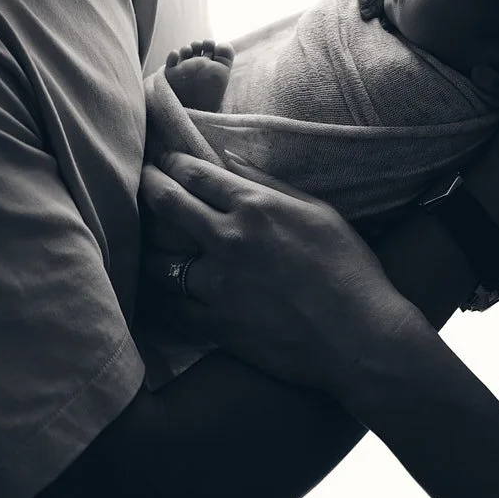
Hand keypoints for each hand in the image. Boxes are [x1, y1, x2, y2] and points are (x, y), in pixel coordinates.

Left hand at [140, 153, 418, 394]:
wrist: (357, 337)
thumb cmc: (348, 268)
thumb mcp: (317, 211)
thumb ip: (269, 184)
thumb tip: (232, 160)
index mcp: (255, 207)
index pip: (198, 174)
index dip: (174, 163)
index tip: (165, 160)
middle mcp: (227, 241)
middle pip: (169, 205)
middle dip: (150, 187)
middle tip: (141, 181)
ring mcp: (216, 286)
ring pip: (160, 261)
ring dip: (149, 247)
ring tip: (145, 242)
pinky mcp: (215, 326)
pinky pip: (170, 309)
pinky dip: (160, 298)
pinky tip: (156, 294)